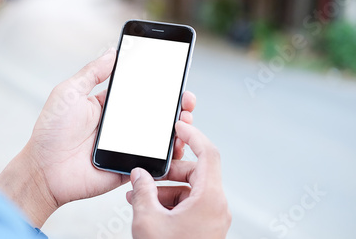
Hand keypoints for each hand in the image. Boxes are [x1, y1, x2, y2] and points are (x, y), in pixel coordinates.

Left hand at [0, 48, 195, 227]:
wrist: (43, 170)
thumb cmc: (52, 130)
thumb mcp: (70, 93)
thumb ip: (92, 73)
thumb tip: (113, 51)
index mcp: (107, 105)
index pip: (138, 92)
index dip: (157, 84)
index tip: (175, 75)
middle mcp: (119, 125)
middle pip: (153, 113)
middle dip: (174, 105)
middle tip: (187, 99)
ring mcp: (125, 146)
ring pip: (157, 136)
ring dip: (176, 127)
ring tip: (187, 118)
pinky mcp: (127, 166)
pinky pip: (152, 161)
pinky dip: (168, 155)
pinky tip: (177, 143)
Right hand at [127, 122, 231, 238]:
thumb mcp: (148, 220)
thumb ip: (142, 191)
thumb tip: (140, 176)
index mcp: (209, 200)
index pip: (208, 154)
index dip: (193, 135)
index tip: (180, 127)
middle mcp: (216, 207)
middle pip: (196, 172)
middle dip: (169, 171)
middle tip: (149, 173)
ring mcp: (212, 219)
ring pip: (191, 190)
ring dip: (166, 189)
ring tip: (142, 197)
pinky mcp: (206, 229)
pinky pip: (190, 206)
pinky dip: (171, 202)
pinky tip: (151, 210)